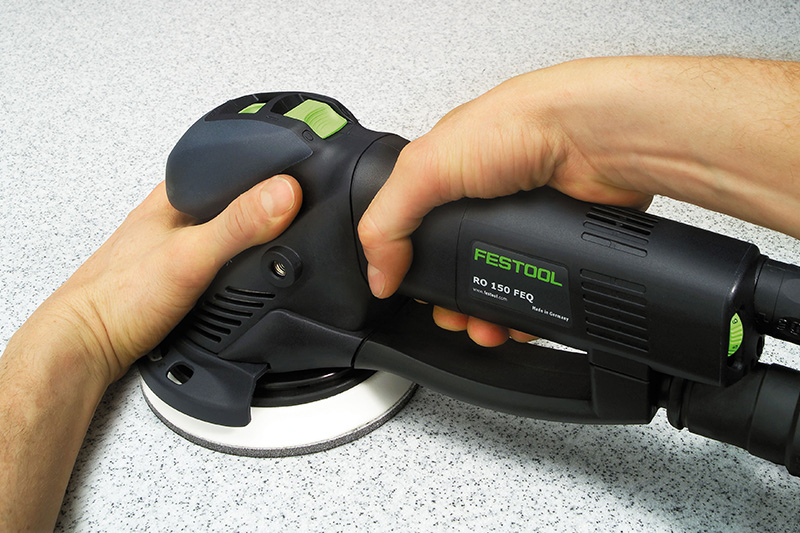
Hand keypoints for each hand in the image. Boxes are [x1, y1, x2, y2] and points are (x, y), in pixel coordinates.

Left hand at [38, 175, 301, 386]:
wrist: (88, 346)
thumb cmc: (120, 296)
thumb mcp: (193, 256)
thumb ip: (240, 224)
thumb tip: (285, 193)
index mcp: (179, 189)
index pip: (240, 162)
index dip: (278, 168)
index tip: (312, 183)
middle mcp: (180, 211)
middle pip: (240, 196)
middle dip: (273, 208)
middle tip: (304, 219)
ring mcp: (181, 240)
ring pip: (232, 228)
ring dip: (257, 239)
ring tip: (281, 247)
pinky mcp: (181, 269)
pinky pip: (223, 256)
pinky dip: (241, 264)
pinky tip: (247, 276)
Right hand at [358, 61, 650, 345]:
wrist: (592, 137)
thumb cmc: (519, 126)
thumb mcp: (426, 168)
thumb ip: (388, 220)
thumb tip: (377, 273)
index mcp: (446, 179)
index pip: (417, 235)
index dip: (413, 269)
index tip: (417, 296)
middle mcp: (484, 203)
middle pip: (459, 269)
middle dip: (452, 303)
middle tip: (453, 319)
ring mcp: (521, 225)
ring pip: (498, 287)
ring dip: (487, 316)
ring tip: (486, 330)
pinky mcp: (555, 244)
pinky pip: (537, 292)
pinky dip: (526, 314)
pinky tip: (519, 322)